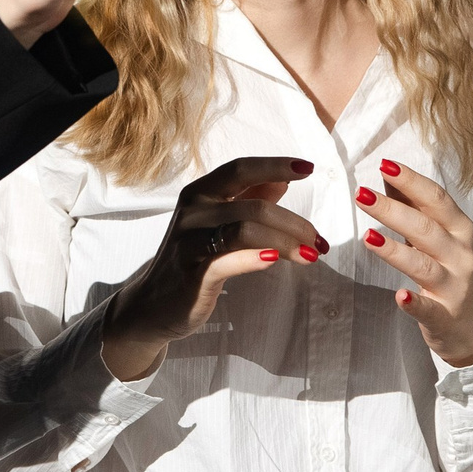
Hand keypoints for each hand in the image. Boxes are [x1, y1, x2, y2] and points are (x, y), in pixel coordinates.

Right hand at [101, 157, 322, 381]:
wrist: (153, 306)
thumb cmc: (191, 260)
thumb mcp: (217, 223)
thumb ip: (247, 200)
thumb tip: (280, 181)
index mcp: (199, 193)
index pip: (241, 169)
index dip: (275, 165)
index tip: (309, 168)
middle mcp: (192, 211)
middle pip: (253, 205)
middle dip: (294, 222)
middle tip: (319, 241)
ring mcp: (189, 242)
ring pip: (245, 229)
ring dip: (285, 242)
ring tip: (310, 255)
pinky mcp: (192, 274)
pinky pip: (228, 260)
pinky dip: (255, 258)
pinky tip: (275, 261)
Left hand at [359, 161, 472, 366]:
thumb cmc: (452, 270)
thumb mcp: (441, 235)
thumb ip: (416, 208)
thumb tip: (388, 175)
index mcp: (460, 230)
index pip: (436, 200)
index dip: (411, 181)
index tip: (385, 165)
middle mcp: (460, 255)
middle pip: (426, 228)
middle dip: (392, 210)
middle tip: (361, 195)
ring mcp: (454, 286)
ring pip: (423, 265)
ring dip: (395, 251)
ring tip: (368, 237)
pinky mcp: (445, 316)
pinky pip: (429, 309)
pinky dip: (414, 303)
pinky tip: (400, 296)